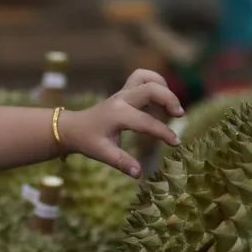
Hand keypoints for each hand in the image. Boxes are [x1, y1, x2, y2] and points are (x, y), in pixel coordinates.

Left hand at [60, 69, 183, 178]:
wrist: (73, 127)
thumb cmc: (88, 141)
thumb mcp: (102, 153)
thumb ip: (121, 162)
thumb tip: (139, 174)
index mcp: (117, 114)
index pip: (146, 121)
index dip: (164, 132)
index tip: (176, 143)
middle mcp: (122, 99)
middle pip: (151, 88)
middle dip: (169, 99)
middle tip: (179, 115)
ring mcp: (123, 92)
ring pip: (146, 77)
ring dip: (163, 87)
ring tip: (170, 107)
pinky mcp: (124, 91)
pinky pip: (143, 79)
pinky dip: (156, 84)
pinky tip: (160, 102)